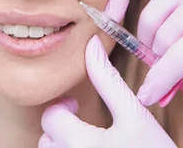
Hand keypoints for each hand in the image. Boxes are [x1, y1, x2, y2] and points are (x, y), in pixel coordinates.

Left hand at [38, 35, 175, 147]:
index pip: (51, 116)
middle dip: (61, 127)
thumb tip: (92, 44)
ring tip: (88, 142)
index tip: (77, 105)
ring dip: (64, 144)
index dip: (63, 106)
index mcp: (82, 144)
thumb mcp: (135, 115)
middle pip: (47, 139)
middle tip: (81, 122)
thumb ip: (109, 80)